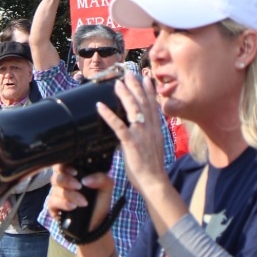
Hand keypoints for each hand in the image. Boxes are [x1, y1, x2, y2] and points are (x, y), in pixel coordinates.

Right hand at [46, 164, 113, 231]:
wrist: (96, 224)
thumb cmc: (99, 203)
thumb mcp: (106, 188)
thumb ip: (101, 178)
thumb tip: (86, 179)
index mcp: (74, 175)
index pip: (63, 164)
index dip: (66, 166)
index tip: (76, 172)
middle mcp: (63, 183)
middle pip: (57, 175)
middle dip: (67, 180)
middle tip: (79, 187)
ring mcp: (57, 194)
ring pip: (56, 189)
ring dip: (71, 195)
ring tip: (83, 202)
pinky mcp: (53, 206)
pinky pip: (52, 201)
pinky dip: (63, 203)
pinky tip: (73, 207)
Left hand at [94, 73, 167, 195]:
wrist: (155, 182)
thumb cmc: (152, 169)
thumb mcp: (153, 148)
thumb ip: (147, 137)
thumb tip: (140, 131)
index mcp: (156, 130)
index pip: (153, 106)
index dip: (149, 91)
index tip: (145, 79)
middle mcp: (150, 129)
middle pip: (142, 103)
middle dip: (135, 87)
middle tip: (128, 74)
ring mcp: (141, 135)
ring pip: (132, 109)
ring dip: (124, 95)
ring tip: (116, 84)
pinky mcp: (131, 143)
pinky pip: (117, 126)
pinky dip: (108, 115)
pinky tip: (100, 106)